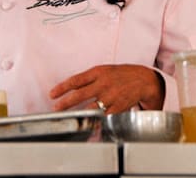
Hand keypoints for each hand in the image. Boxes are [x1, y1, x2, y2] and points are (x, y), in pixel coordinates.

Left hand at [49, 64, 164, 113]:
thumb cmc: (122, 74)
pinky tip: (88, 125)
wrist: (143, 80)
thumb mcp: (105, 71)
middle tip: (56, 108)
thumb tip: (72, 87)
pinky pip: (103, 116)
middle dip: (65, 103)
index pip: (76, 80)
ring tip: (69, 118)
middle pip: (80, 95)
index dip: (62, 87)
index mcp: (98, 72)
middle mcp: (103, 84)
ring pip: (90, 108)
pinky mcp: (117, 107)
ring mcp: (110, 96)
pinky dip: (95, 122)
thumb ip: (89, 79)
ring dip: (78, 114)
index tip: (52, 94)